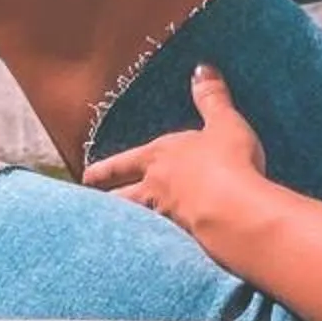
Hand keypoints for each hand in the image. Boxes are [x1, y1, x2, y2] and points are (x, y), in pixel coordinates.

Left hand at [83, 63, 270, 241]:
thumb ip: (212, 98)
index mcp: (161, 156)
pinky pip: (162, 242)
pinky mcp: (181, 242)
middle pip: (122, 196)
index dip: (106, 169)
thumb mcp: (224, 123)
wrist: (234, 209)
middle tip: (87, 206)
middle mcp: (156, 187)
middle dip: (105, 199)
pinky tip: (153, 253)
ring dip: (123, 224)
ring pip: (136, 221)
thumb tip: (202, 68)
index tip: (87, 177)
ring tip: (111, 232)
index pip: (125, 163)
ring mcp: (166, 217)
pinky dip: (154, 245)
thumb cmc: (228, 160)